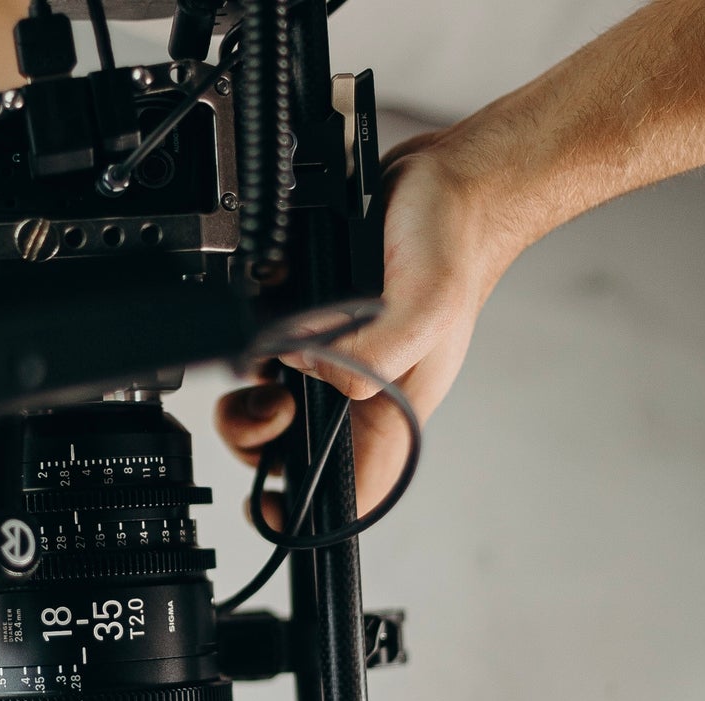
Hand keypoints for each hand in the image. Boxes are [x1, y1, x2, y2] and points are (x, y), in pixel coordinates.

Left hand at [215, 131, 518, 514]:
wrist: (448, 184)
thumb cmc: (455, 252)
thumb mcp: (425, 311)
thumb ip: (370, 355)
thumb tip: (307, 368)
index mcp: (391, 417)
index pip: (347, 491)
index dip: (300, 513)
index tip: (263, 504)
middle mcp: (358, 398)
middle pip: (288, 454)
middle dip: (258, 440)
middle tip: (267, 405)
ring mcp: (331, 366)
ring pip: (268, 409)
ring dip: (248, 393)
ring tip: (261, 360)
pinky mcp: (310, 330)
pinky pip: (262, 356)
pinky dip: (251, 344)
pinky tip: (264, 323)